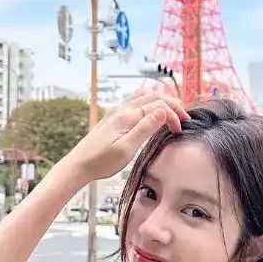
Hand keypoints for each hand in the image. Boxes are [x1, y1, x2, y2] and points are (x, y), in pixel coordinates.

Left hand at [68, 86, 189, 181]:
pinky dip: (150, 103)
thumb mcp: (126, 148)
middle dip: (171, 104)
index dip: (173, 114)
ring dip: (161, 101)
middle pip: (153, 96)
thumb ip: (144, 128)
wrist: (78, 165)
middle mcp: (122, 109)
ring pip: (144, 96)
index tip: (180, 129)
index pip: (158, 105)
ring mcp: (117, 111)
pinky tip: (153, 112)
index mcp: (127, 116)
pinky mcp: (114, 117)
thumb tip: (162, 111)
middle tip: (183, 118)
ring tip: (173, 112)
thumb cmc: (101, 161)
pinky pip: (136, 101)